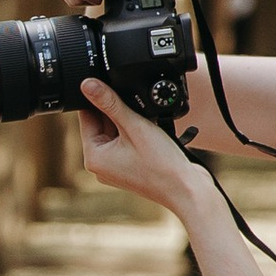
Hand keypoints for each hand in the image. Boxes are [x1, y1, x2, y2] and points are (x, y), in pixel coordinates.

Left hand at [79, 79, 201, 217]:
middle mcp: (100, 165)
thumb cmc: (162, 164)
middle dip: (118, 112)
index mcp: (93, 157)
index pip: (87, 117)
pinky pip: (127, 142)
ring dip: (130, 122)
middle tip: (137, 112)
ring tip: (147, 127)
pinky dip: (137, 133)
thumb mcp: (134, 126)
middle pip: (102, 124)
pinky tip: (152, 133)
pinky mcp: (129, 168)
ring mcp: (115, 168)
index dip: (98, 98)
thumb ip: (110, 103)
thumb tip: (87, 84)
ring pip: (117, 132)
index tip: (110, 84)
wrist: (188, 190)